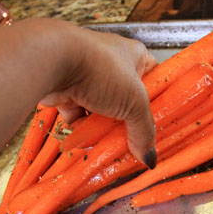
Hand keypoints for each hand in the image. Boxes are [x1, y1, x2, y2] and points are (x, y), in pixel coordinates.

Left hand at [39, 23, 157, 166]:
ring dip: (104, 129)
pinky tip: (86, 139)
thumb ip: (143, 130)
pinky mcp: (68, 91)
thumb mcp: (134, 102)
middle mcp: (112, 65)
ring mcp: (89, 78)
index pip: (153, 81)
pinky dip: (82, 129)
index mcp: (135, 56)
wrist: (52, 62)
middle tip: (135, 142)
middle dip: (128, 123)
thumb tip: (149, 157)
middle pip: (127, 102)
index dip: (157, 103)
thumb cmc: (99, 69)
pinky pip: (81, 117)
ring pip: (103, 111)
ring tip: (108, 143)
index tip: (160, 125)